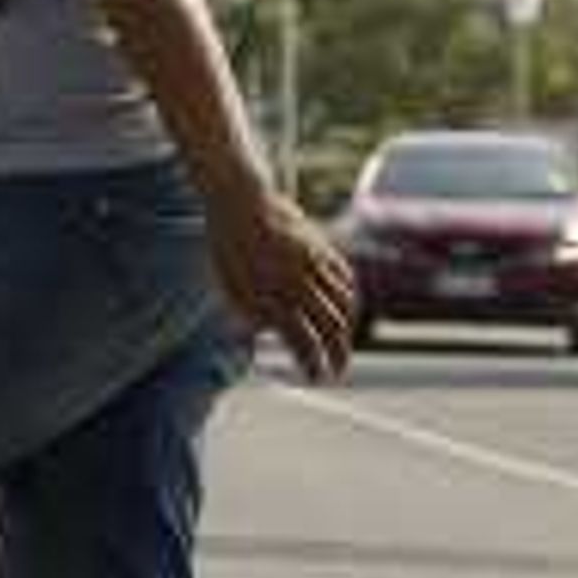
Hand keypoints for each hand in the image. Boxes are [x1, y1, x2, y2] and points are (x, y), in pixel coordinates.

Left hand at [208, 179, 357, 383]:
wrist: (240, 199)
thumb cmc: (228, 248)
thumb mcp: (229, 287)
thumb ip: (251, 315)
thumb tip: (270, 336)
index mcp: (272, 295)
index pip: (303, 341)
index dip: (313, 363)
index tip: (315, 378)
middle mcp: (298, 282)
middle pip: (330, 327)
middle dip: (336, 354)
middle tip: (336, 372)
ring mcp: (315, 264)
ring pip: (343, 304)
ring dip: (346, 330)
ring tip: (341, 346)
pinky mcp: (322, 247)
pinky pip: (345, 279)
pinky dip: (349, 299)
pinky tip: (345, 311)